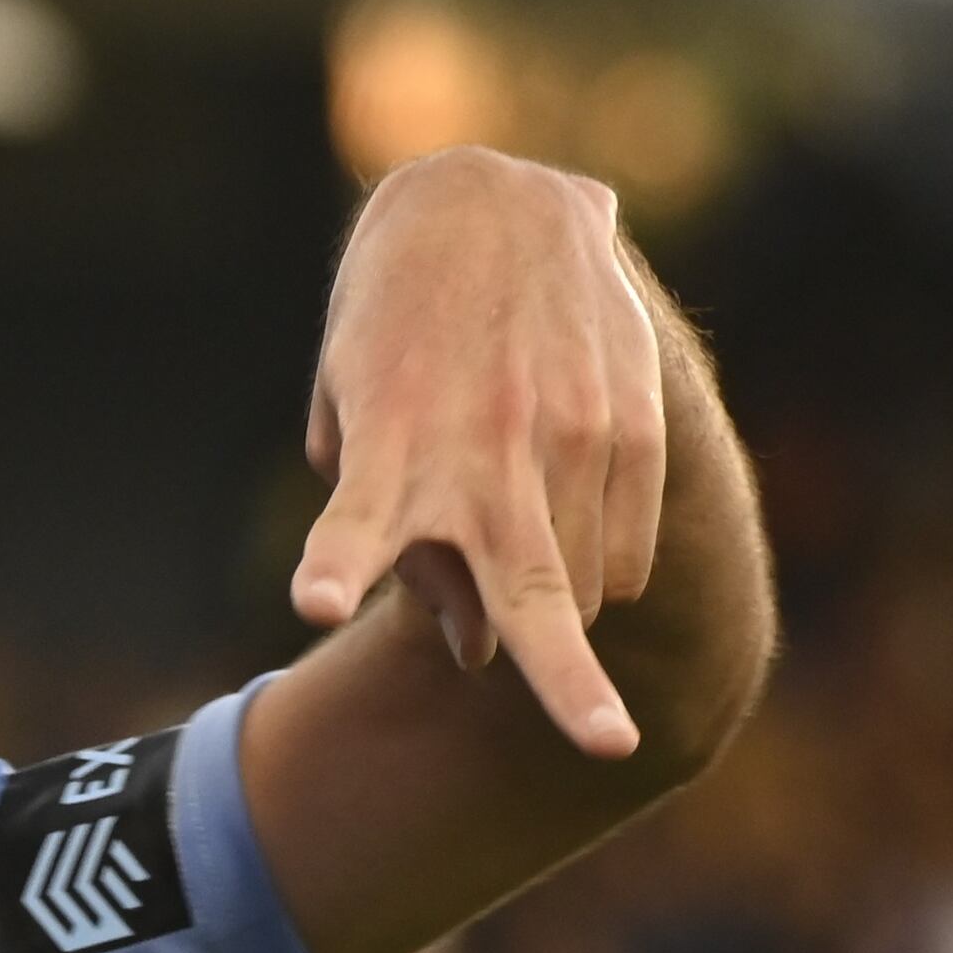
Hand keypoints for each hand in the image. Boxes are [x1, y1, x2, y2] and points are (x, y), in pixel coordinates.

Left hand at [293, 148, 669, 759]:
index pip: (352, 524)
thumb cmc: (392, 339)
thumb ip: (387, 527)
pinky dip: (599, 571)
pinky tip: (563, 522)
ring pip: (584, 591)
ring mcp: (570, 443)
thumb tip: (469, 646)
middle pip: (529, 591)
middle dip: (565, 678)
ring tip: (517, 551)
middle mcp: (486, 457)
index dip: (336, 565)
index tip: (319, 601)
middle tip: (606, 744)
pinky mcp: (633, 427)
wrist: (491, 208)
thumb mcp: (351, 414)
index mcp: (387, 452)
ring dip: (551, 615)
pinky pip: (628, 551)